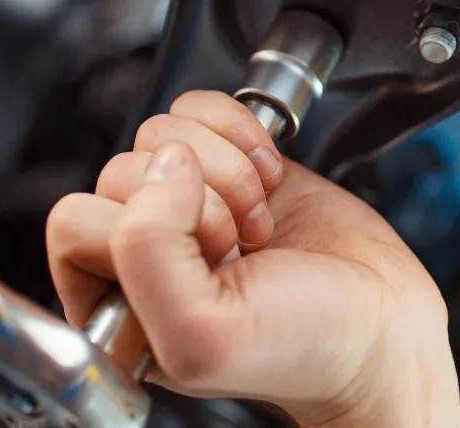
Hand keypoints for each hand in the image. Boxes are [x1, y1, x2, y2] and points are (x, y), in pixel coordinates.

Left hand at [47, 91, 459, 427]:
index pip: (76, 221)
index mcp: (113, 303)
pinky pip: (200, 110)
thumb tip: (164, 163)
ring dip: (225, 167)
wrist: (383, 328)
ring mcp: (187, 204)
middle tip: (240, 244)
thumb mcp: (200, 333)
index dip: (146, 228)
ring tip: (257, 217)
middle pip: (122, 168)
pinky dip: (240, 131)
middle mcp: (143, 252)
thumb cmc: (302, 349)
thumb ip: (146, 252)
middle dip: (199, 198)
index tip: (207, 260)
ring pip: (162, 134)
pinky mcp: (229, 164)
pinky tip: (268, 180)